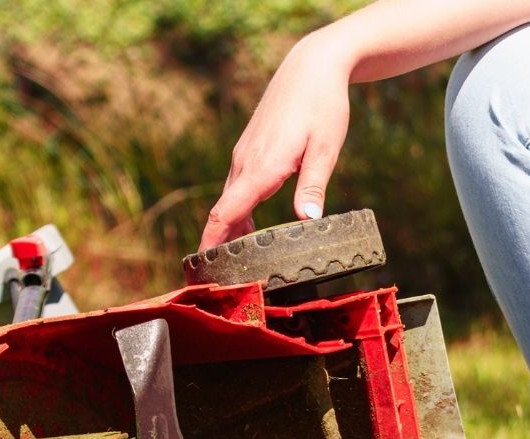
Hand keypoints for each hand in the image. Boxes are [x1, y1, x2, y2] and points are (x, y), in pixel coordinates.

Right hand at [200, 36, 351, 249]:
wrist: (311, 67)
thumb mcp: (326, 147)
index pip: (226, 213)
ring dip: (229, 229)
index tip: (203, 269)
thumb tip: (308, 219)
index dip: (212, 243)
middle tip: (222, 279)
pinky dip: (238, 210)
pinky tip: (250, 226)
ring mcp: (245, 155)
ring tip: (235, 261)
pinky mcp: (250, 150)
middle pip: (224, 212)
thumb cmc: (323, 106)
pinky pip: (237, 187)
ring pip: (230, 199)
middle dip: (218, 245)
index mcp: (262, 167)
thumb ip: (313, 184)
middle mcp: (246, 162)